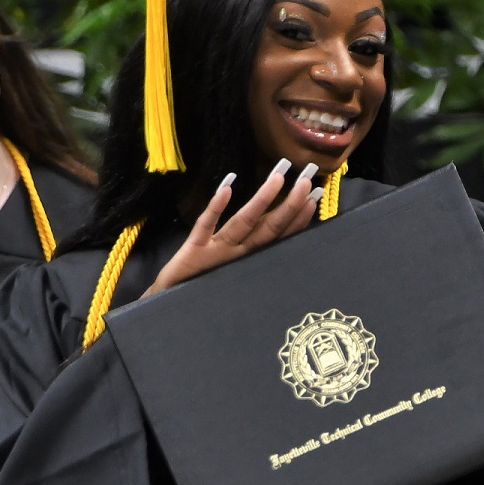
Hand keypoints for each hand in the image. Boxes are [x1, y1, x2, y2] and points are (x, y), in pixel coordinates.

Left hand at [146, 159, 321, 295]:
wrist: (170, 305)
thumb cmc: (200, 287)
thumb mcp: (228, 272)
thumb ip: (246, 252)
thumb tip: (272, 236)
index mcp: (248, 258)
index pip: (277, 235)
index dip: (296, 218)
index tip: (313, 198)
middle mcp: (237, 254)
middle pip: (267, 227)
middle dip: (288, 205)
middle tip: (306, 182)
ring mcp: (216, 251)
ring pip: (243, 223)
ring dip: (261, 201)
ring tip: (278, 178)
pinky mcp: (194, 250)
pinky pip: (205, 225)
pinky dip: (216, 207)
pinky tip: (228, 188)